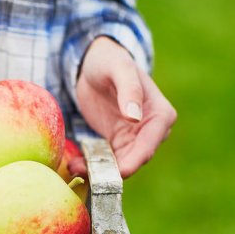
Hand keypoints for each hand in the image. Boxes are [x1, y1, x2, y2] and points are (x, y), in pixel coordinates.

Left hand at [72, 37, 176, 177]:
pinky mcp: (116, 142)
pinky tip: (75, 164)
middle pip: (134, 160)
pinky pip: (107, 160)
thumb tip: (135, 117)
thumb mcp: (119, 69)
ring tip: (74, 168)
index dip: (133, 162)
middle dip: (111, 170)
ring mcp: (134, 139)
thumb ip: (129, 90)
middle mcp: (152, 131)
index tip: (117, 173)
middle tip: (83, 172)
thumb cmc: (110, 60)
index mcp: (160, 115)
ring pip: (119, 164)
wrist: (94, 63)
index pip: (149, 145)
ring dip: (98, 170)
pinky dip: (92, 164)